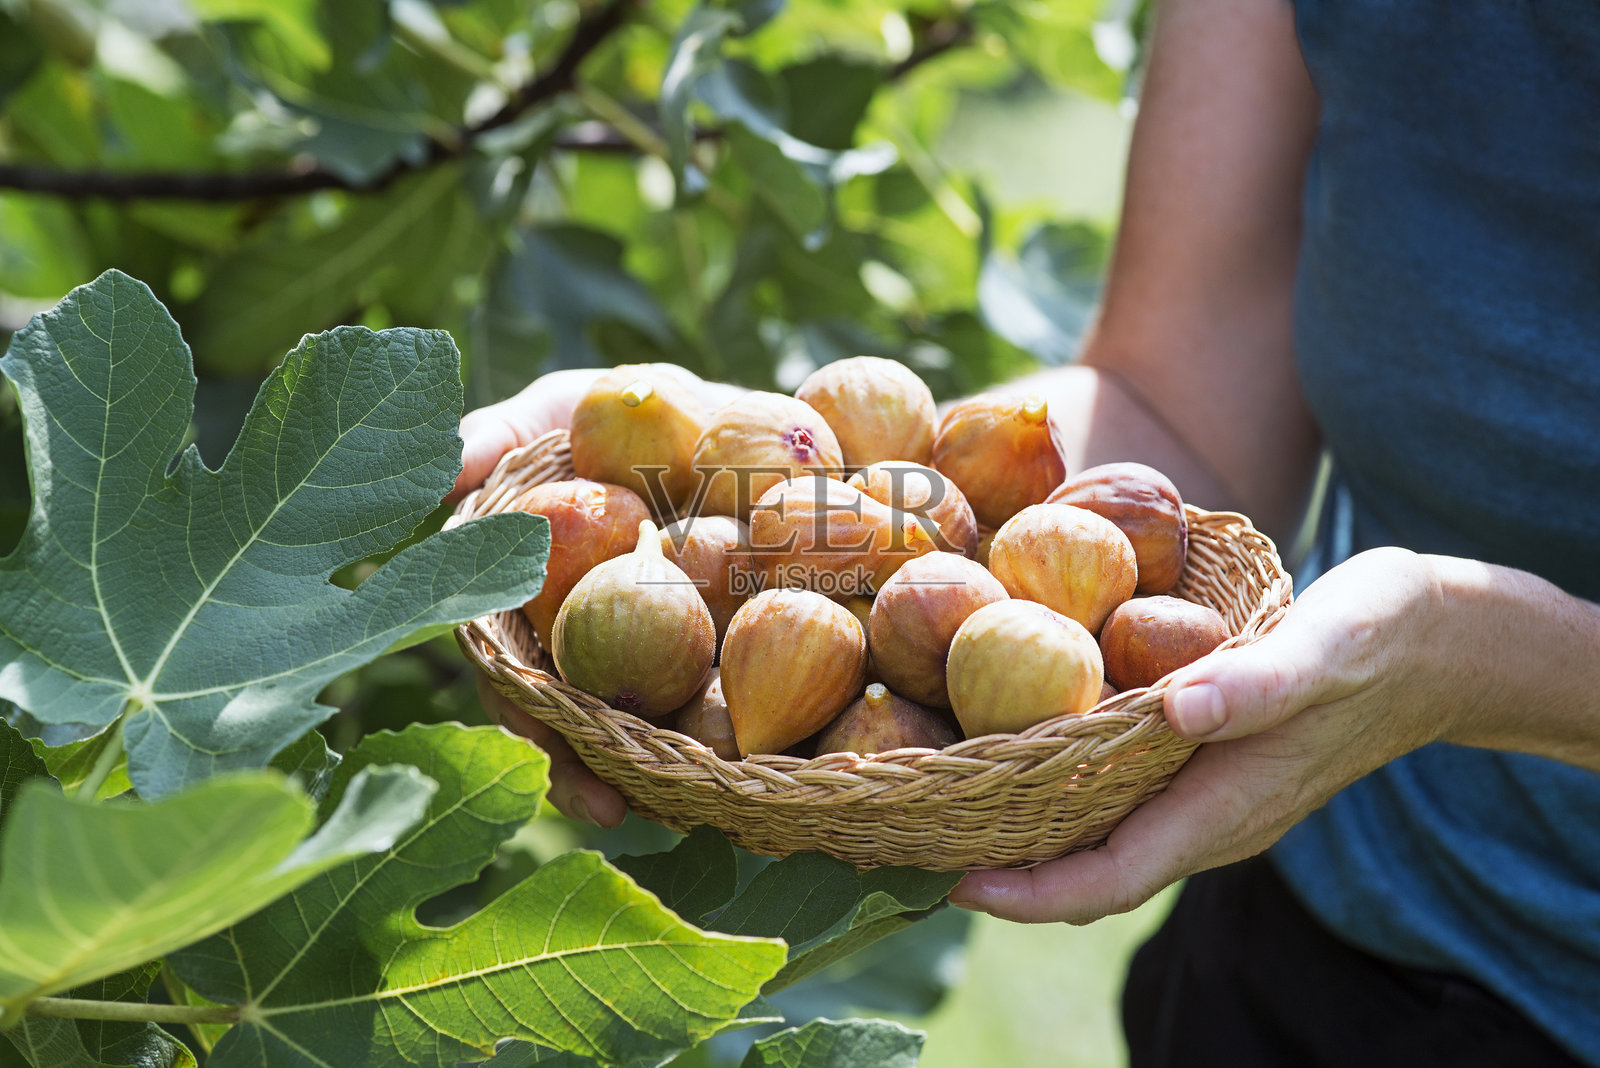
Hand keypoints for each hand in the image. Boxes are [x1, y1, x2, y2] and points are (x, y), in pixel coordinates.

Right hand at [451, 364, 746, 824]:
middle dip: (587, 766)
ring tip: (689, 812)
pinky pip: (732, 699)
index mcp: (541, 600)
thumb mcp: (568, 408)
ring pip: (650, 725)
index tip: (543, 744)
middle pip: (577, 716)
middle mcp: (593, 639)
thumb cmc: (635, 409)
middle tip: (610, 806)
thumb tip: (445, 470)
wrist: (752, 419)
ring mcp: (662, 650)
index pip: (513, 666)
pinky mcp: (733, 647)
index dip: (521, 709)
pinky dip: (742, 733)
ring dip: (661, 771)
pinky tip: (761, 767)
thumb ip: (504, 434)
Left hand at [950, 546, 1453, 923]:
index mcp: (1225, 806)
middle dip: (1005, 871)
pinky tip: (1020, 748)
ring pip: (1103, 839)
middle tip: (916, 842)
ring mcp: (1210, 796)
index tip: (950, 880)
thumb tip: (1180, 709)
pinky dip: (1063, 790)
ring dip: (1027, 835)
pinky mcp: (1211, 763)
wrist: (1447, 642)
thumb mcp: (1324, 648)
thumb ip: (1254, 684)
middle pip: (1090, 872)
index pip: (1108, 878)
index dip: (1027, 894)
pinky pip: (1121, 799)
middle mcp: (1210, 817)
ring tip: (947, 807)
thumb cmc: (1385, 640)